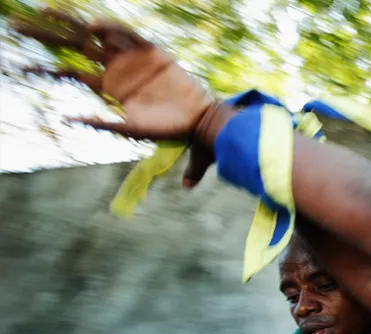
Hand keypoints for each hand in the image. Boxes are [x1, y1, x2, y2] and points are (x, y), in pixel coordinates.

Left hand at [13, 11, 219, 141]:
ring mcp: (132, 58)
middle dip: (47, 36)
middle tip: (17, 27)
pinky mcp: (151, 52)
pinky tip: (91, 27)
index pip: (69, 73)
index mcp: (107, 87)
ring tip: (45, 13)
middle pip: (75, 47)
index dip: (44, 69)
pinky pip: (128, 35)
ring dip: (71, 25)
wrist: (197, 121)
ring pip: (96, 36)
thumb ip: (100, 123)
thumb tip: (66, 118)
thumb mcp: (128, 129)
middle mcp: (116, 68)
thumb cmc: (166, 129)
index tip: (18, 69)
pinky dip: (111, 29)